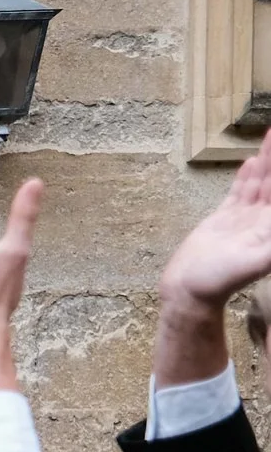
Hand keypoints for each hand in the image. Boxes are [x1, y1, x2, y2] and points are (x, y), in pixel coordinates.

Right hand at [162, 129, 270, 312]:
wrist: (188, 291)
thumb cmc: (220, 280)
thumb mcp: (258, 260)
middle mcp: (263, 219)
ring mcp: (243, 218)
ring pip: (259, 183)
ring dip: (267, 160)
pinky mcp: (223, 220)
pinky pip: (237, 192)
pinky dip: (245, 177)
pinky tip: (251, 160)